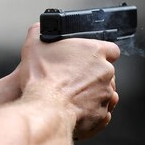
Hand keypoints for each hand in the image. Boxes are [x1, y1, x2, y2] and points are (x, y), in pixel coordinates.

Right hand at [18, 23, 119, 138]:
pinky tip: (73, 109)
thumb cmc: (41, 78)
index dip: (100, 54)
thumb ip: (39, 32)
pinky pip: (100, 112)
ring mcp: (105, 95)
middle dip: (91, 76)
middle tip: (72, 79)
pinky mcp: (101, 115)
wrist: (45, 109)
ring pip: (103, 93)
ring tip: (70, 96)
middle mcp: (106, 72)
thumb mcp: (34, 45)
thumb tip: (39, 30)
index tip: (88, 58)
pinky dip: (89, 111)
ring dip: (91, 94)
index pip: (111, 49)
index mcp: (95, 51)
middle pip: (105, 72)